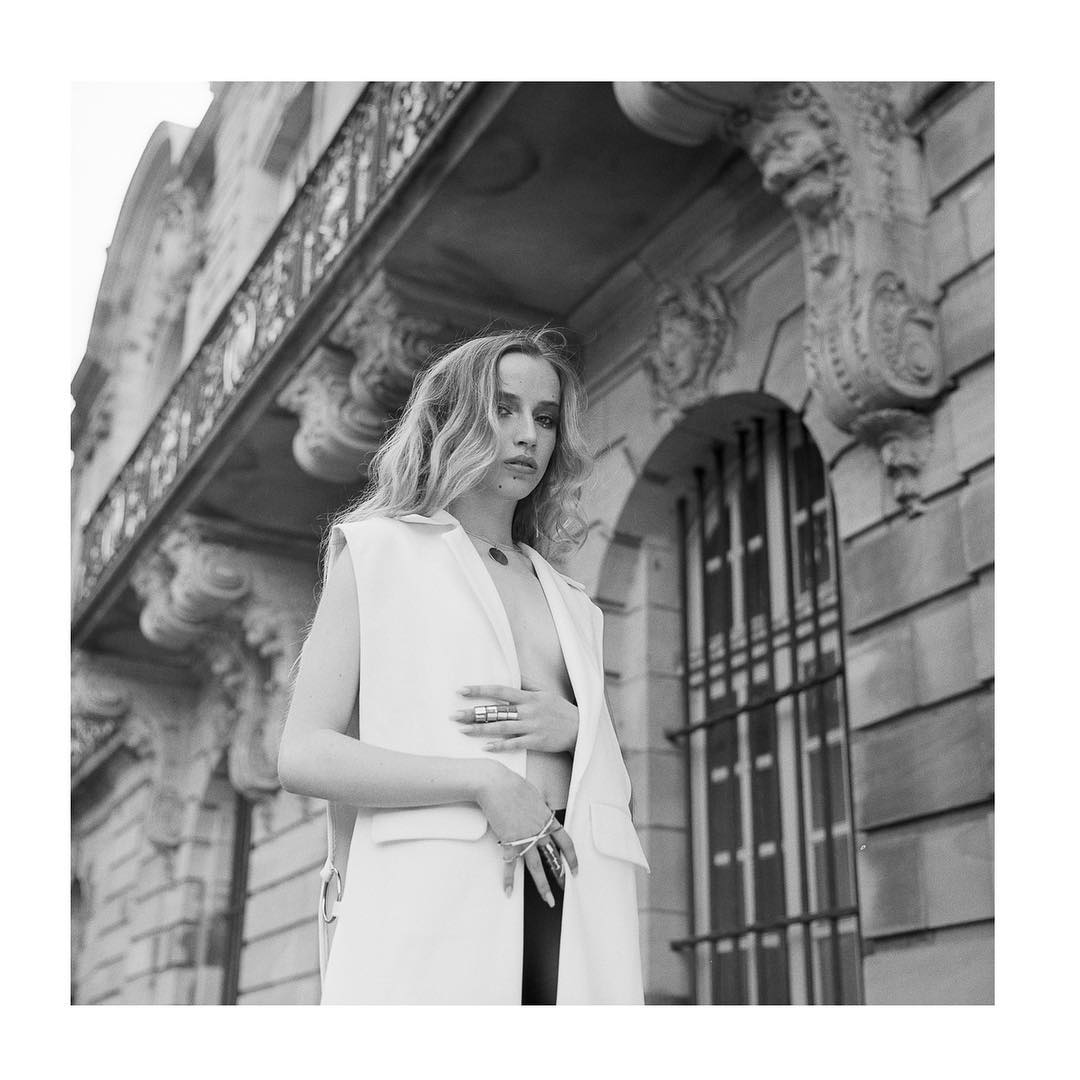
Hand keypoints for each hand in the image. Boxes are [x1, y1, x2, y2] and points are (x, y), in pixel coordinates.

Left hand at [452, 682, 578, 753]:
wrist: (581, 729)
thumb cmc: (560, 710)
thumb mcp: (545, 693)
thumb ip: (527, 684)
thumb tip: (513, 673)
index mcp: (529, 697)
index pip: (500, 690)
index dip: (480, 690)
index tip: (462, 690)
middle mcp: (528, 710)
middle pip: (496, 710)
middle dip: (473, 712)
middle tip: (453, 715)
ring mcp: (532, 726)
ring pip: (501, 727)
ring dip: (480, 729)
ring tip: (462, 730)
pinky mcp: (537, 742)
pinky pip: (515, 744)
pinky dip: (500, 745)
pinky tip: (485, 746)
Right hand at [476, 764, 577, 906]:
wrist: (496, 784)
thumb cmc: (514, 785)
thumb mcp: (535, 796)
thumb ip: (540, 809)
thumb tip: (541, 813)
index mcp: (548, 820)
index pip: (566, 842)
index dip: (572, 858)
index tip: (575, 870)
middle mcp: (539, 832)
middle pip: (553, 858)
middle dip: (560, 876)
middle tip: (564, 889)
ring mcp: (524, 838)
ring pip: (536, 867)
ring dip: (542, 886)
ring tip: (548, 900)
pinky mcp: (508, 841)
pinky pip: (510, 864)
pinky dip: (508, 879)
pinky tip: (508, 891)